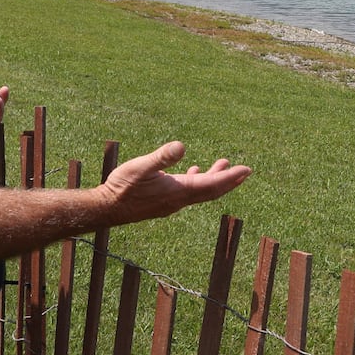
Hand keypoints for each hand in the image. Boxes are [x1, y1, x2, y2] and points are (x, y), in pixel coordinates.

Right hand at [100, 141, 250, 224]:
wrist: (107, 208)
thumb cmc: (122, 188)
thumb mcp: (140, 167)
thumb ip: (161, 157)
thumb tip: (181, 146)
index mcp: (178, 191)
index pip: (211, 185)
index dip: (230, 177)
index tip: (247, 169)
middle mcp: (179, 200)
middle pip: (211, 191)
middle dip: (229, 180)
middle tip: (245, 171)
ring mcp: (171, 202)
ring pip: (200, 192)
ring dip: (213, 180)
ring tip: (223, 165)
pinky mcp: (164, 202)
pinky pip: (188, 192)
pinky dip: (197, 181)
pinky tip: (193, 172)